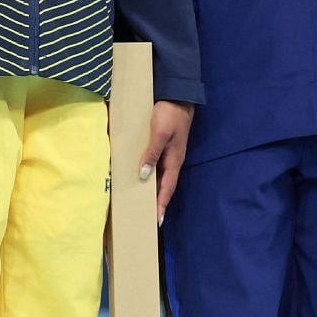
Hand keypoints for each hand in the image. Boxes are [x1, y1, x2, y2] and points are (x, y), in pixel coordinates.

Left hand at [138, 100, 192, 222]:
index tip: (157, 220)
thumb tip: (144, 176)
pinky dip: (149, 173)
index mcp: (174, 160)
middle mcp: (172, 160)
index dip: (161, 204)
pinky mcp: (163, 146)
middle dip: (157, 201)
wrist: (177, 96)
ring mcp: (168, 153)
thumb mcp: (159, 134)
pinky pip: (155, 164)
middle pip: (163, 185)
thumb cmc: (169, 114)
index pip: (167, 188)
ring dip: (152, 189)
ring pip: (159, 176)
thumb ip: (152, 154)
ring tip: (140, 200)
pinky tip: (140, 176)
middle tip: (147, 216)